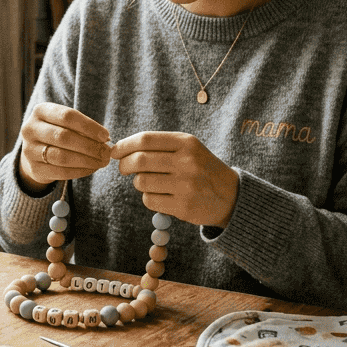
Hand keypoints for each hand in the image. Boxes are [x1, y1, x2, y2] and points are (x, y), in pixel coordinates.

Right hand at [17, 102, 111, 191]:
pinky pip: (61, 172)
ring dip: (87, 160)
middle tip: (107, 152)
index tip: (106, 136)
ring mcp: (29, 150)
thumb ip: (81, 128)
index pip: (67, 116)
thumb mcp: (64, 123)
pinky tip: (92, 168)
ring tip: (102, 161)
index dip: (89, 126)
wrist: (35, 152)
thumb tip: (105, 140)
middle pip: (64, 136)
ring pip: (62, 156)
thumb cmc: (57, 133)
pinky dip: (80, 171)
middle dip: (90, 145)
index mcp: (40, 111)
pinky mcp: (34, 169)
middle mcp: (30, 129)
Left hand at [112, 131, 237, 227]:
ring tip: (148, 182)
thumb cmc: (201, 168)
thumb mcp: (188, 148)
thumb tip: (120, 149)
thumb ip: (158, 146)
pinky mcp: (183, 207)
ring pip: (141, 182)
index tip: (115, 151)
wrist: (230, 195)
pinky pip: (150, 200)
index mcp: (186, 143)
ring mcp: (186, 186)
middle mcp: (187, 162)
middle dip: (124, 165)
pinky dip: (148, 198)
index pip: (145, 140)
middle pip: (139, 160)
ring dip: (138, 183)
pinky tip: (159, 195)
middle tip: (124, 169)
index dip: (124, 145)